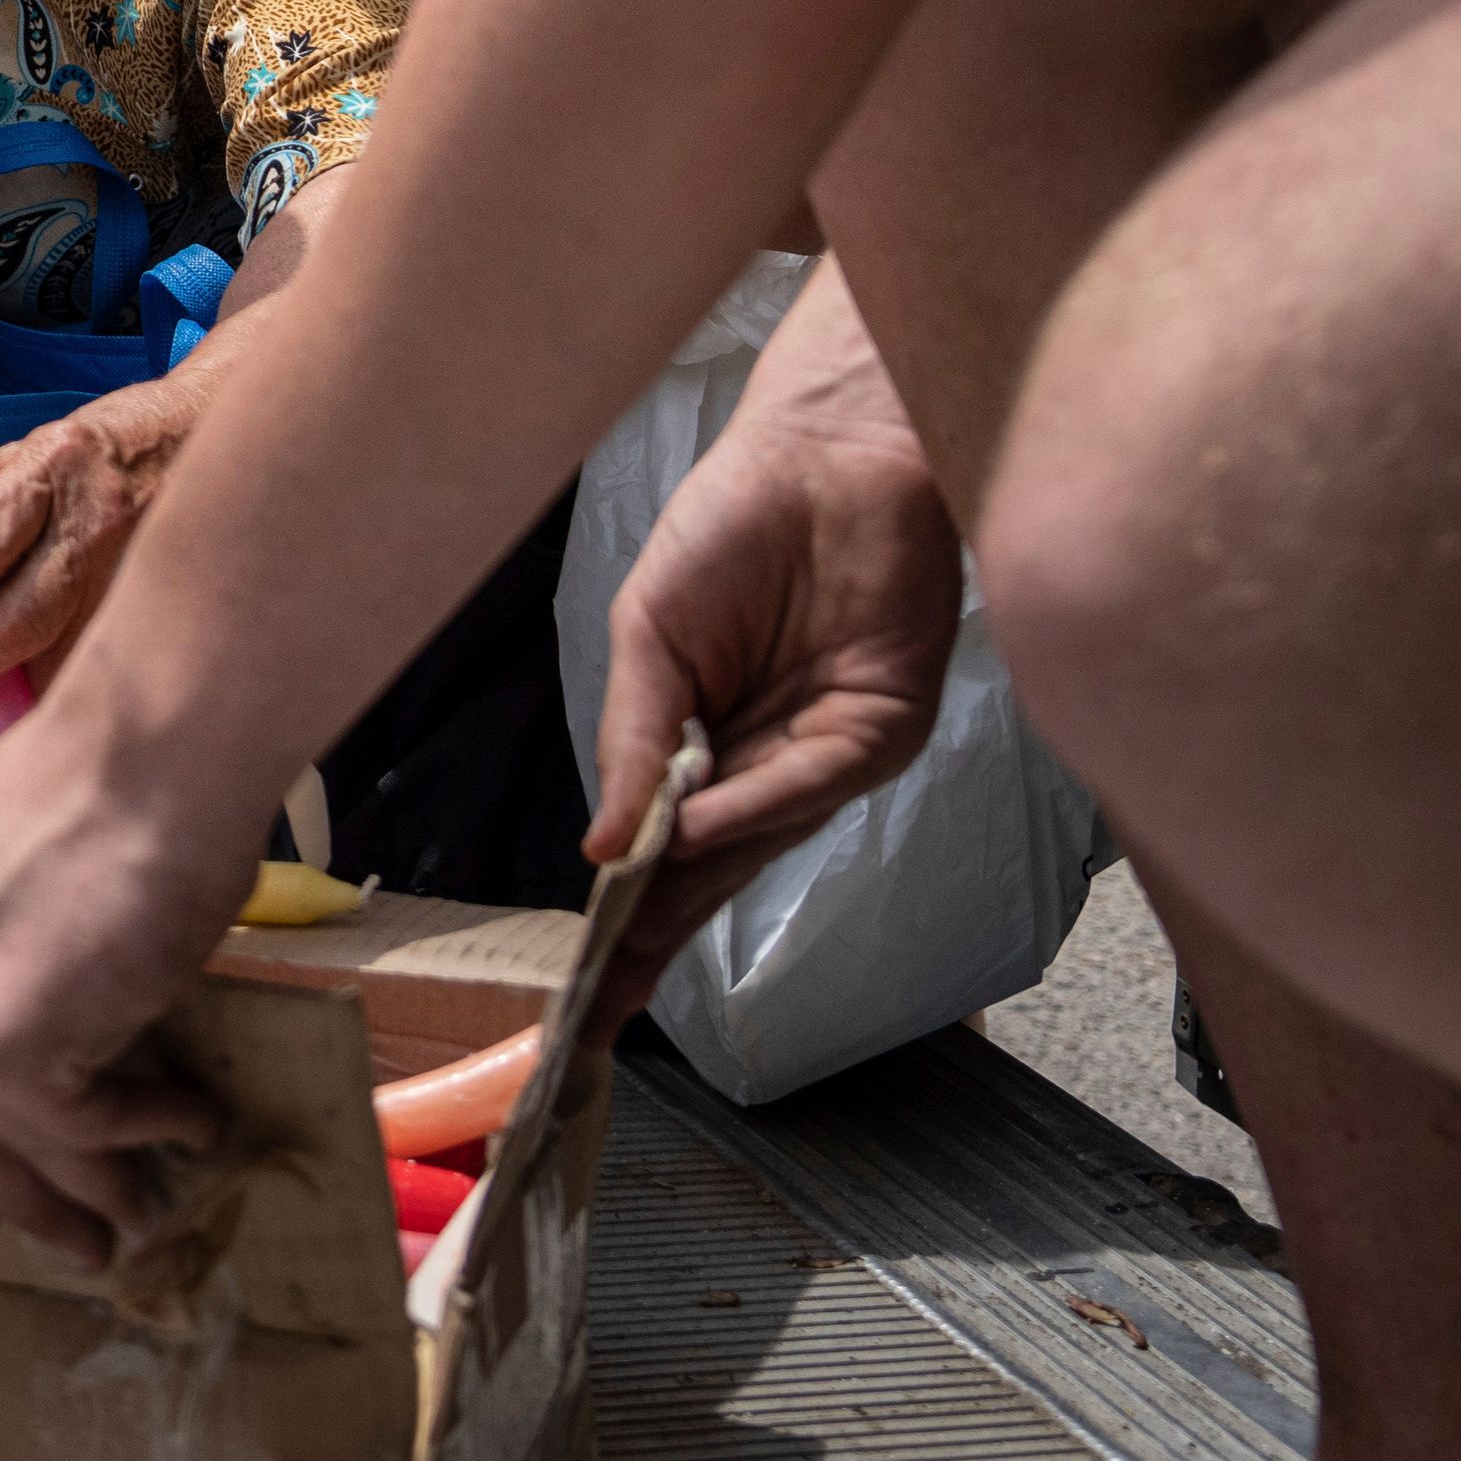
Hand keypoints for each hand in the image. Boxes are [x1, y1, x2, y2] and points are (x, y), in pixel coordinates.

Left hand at [0, 357, 216, 700]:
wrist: (207, 431)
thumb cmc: (100, 451)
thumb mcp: (30, 458)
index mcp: (51, 468)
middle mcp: (100, 521)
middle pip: (19, 622)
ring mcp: (143, 571)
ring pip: (67, 661)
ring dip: (15, 683)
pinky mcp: (169, 607)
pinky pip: (108, 665)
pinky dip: (69, 683)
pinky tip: (45, 682)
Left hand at [0, 699, 256, 1260]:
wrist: (142, 754)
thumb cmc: (83, 795)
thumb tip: (2, 1065)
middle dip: (15, 1197)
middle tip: (75, 1240)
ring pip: (16, 1151)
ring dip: (90, 1196)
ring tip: (140, 1218)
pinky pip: (87, 1133)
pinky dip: (151, 1134)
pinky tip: (196, 1122)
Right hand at [590, 276, 961, 994]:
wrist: (827, 447)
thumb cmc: (733, 524)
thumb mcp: (649, 634)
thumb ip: (631, 740)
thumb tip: (601, 851)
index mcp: (705, 746)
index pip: (659, 852)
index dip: (619, 921)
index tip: (576, 994)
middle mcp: (771, 765)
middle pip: (709, 875)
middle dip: (653, 943)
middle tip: (599, 1013)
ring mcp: (829, 754)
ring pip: (758, 839)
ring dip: (694, 890)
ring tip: (629, 939)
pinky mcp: (884, 727)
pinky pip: (809, 781)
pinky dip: (751, 804)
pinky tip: (693, 821)